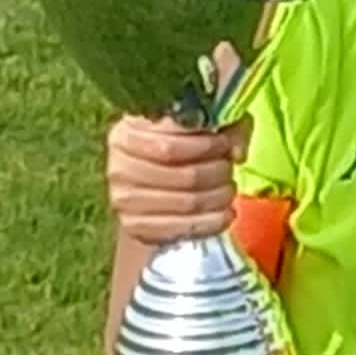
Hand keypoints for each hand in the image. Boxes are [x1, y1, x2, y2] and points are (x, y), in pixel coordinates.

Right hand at [106, 113, 249, 245]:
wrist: (148, 183)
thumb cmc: (175, 146)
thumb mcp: (194, 125)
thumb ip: (221, 127)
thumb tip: (236, 151)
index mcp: (126, 135)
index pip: (171, 145)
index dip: (207, 146)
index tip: (226, 145)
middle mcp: (118, 168)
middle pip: (184, 176)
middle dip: (217, 172)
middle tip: (229, 170)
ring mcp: (123, 202)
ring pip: (187, 202)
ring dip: (219, 197)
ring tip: (229, 190)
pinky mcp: (135, 228)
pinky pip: (182, 229)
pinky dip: (212, 222)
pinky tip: (225, 214)